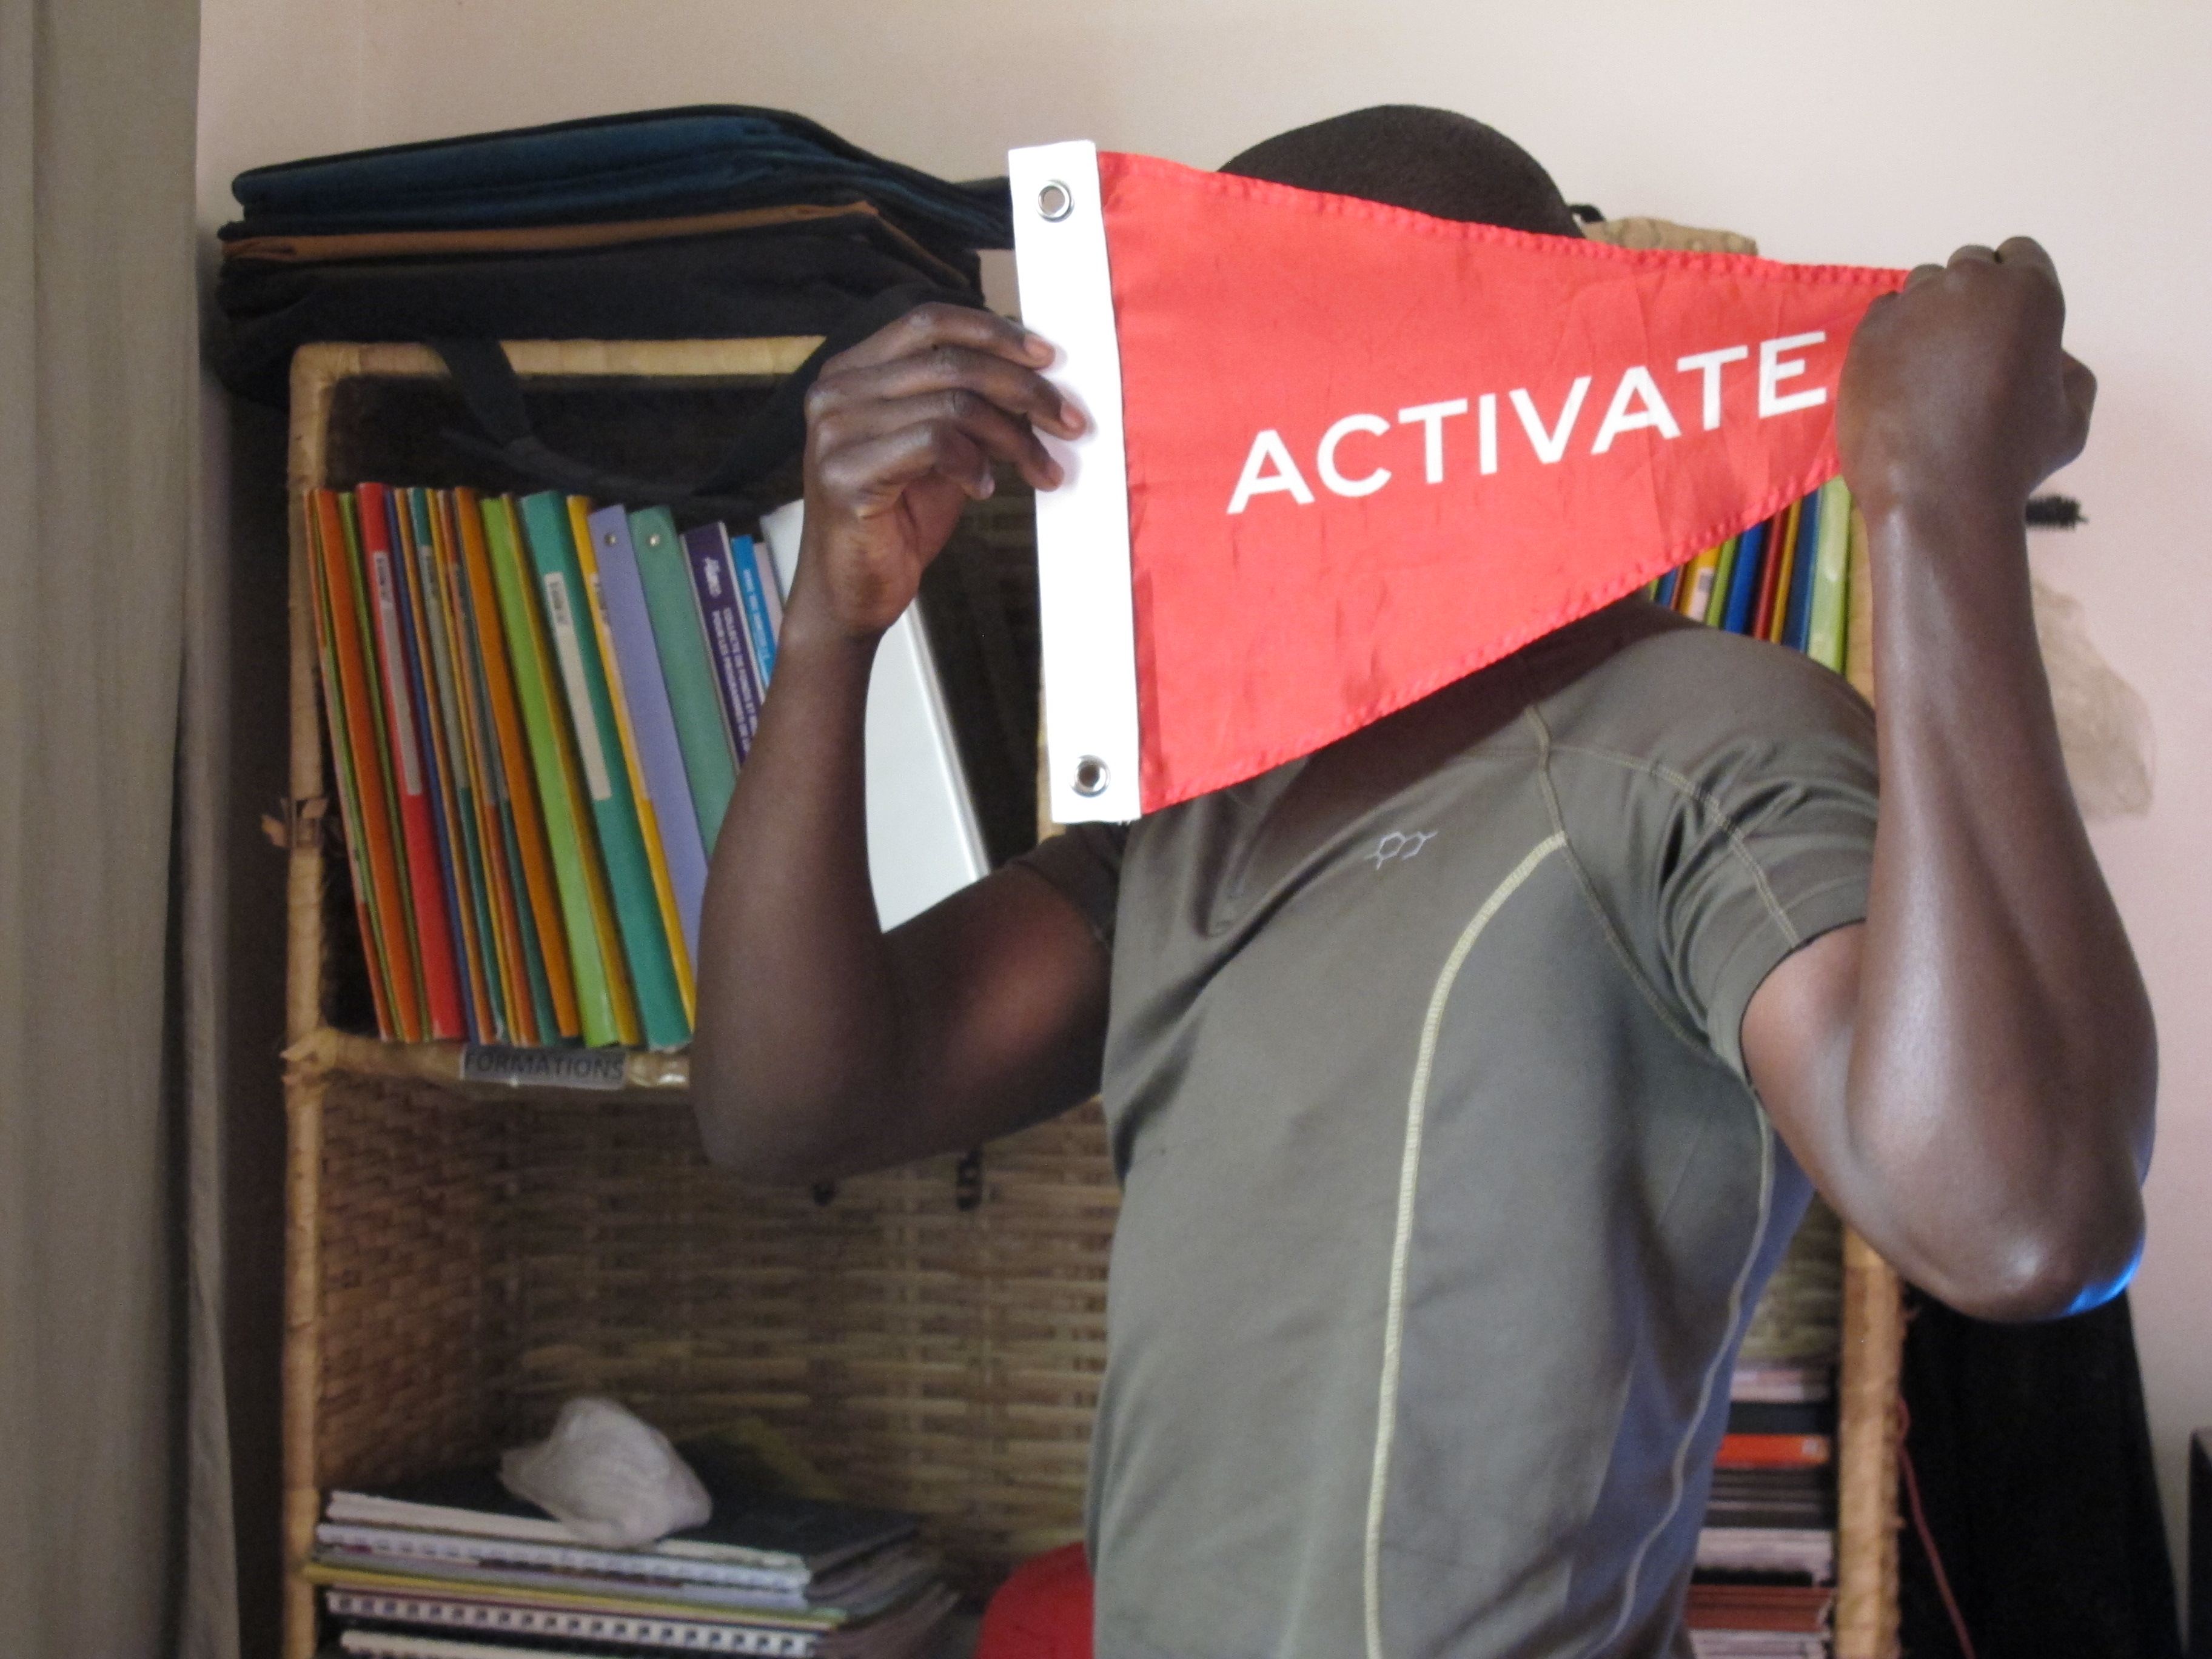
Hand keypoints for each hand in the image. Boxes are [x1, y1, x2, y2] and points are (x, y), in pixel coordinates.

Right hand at [795, 303, 1082, 638]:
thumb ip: (968, 409)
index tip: (1046, 357)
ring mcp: (836, 431)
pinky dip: (973, 463)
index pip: (929, 321)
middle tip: (1068, 421)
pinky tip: (981, 489)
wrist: (852, 596)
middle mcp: (837, 392)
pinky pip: (935, 442)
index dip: (993, 332)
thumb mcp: (941, 452)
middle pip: (951, 360)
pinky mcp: (846, 474)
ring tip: (1039, 467)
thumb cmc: (896, 522)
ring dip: (1013, 436)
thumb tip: (1034, 380)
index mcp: (853, 373)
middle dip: (1023, 389)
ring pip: (953, 402)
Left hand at [1838, 238, 2095, 522]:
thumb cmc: (2013, 459)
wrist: (1935, 494)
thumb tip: (2049, 357)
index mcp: (2030, 291)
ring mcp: (1914, 305)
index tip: (2005, 320)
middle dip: (1972, 298)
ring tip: (1932, 370)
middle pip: (1969, 267)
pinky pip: (1885, 315)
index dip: (2013, 287)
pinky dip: (1893, 336)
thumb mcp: (2071, 416)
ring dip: (1930, 314)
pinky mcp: (1868, 332)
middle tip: (1969, 351)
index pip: (2020, 254)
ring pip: (1923, 287)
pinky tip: (1900, 377)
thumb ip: (2068, 372)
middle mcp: (1970, 284)